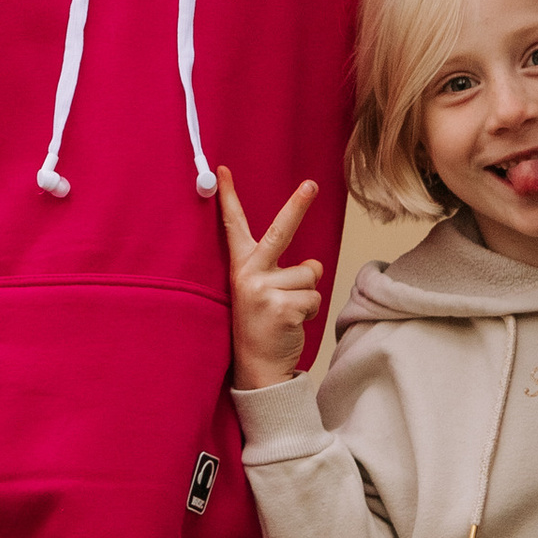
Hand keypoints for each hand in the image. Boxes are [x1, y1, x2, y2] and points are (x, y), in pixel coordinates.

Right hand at [218, 170, 322, 388]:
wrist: (257, 366)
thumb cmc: (262, 324)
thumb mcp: (264, 291)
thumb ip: (285, 270)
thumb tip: (313, 262)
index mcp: (241, 266)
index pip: (233, 226)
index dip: (228, 197)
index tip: (223, 170)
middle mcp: (249, 274)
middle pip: (280, 232)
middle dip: (297, 206)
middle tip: (311, 184)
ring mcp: (264, 290)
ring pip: (309, 274)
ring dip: (306, 294)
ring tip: (287, 311)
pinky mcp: (282, 307)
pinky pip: (314, 297)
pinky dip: (310, 311)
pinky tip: (292, 322)